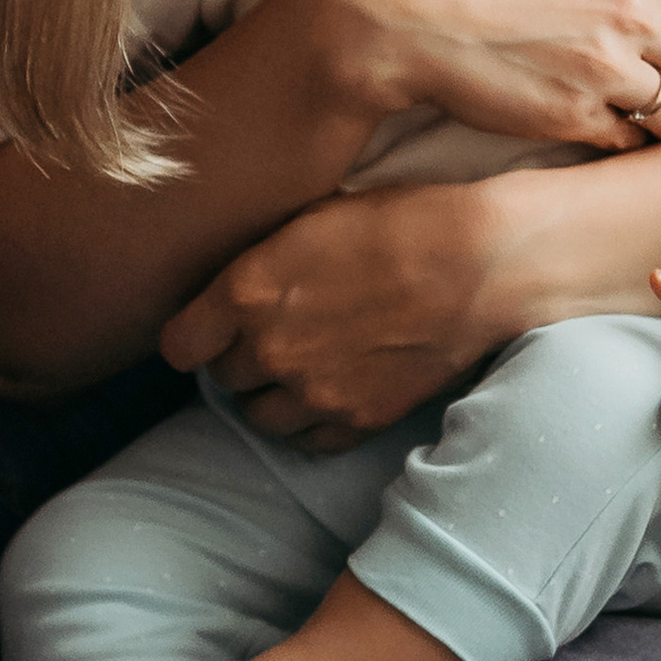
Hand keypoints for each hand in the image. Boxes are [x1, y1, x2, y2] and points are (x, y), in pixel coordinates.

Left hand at [161, 177, 518, 443]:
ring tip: (298, 369)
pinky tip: (329, 393)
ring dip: (270, 396)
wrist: (481, 262)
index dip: (193, 336)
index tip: (207, 330)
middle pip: (223, 377)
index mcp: (247, 292)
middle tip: (270, 335)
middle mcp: (271, 350)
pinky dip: (312, 423)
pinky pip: (310, 441)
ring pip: (260, 417)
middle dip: (239, 357)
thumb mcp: (312, 219)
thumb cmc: (400, 222)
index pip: (179, 344)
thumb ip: (262, 263)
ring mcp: (314, 392)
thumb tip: (236, 286)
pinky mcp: (359, 419)